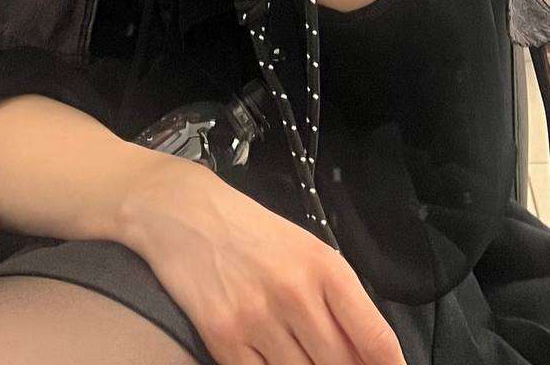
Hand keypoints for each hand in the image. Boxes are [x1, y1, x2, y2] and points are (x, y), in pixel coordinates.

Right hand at [120, 158, 404, 364]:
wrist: (182, 209)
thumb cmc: (247, 229)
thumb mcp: (303, 248)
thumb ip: (337, 299)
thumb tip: (366, 354)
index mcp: (325, 268)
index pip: (376, 341)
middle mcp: (296, 294)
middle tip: (328, 356)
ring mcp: (258, 318)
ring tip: (295, 351)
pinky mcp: (223, 337)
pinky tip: (266, 357)